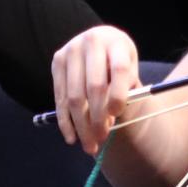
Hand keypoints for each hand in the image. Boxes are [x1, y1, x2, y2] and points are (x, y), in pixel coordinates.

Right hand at [51, 25, 139, 155]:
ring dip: (82, 125)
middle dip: (99, 118)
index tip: (117, 114)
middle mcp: (92, 42)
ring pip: (75, 96)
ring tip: (90, 145)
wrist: (100, 41)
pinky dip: (65, 121)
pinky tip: (71, 137)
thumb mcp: (130, 68)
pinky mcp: (57, 61)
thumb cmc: (118, 60)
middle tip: (102, 139)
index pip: (119, 70)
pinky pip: (60, 97)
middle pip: (94, 87)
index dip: (118, 94)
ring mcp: (71, 50)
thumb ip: (126, 88)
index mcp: (116, 42)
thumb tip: (110, 115)